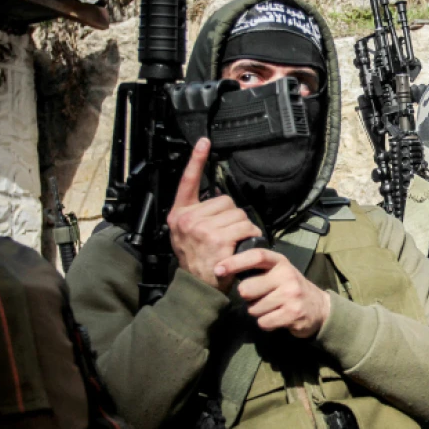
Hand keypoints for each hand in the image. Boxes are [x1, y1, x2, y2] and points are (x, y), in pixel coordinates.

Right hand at [167, 138, 261, 291]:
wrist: (198, 286)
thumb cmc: (198, 259)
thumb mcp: (186, 234)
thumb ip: (198, 214)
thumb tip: (219, 197)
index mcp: (179, 214)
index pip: (188, 182)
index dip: (197, 160)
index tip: (204, 141)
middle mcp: (188, 219)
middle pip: (225, 200)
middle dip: (232, 216)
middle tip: (226, 235)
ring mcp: (202, 229)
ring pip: (238, 214)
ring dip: (243, 227)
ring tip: (233, 242)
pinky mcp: (218, 240)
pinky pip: (245, 227)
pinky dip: (250, 236)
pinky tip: (241, 246)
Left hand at [215, 248, 330, 337]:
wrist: (319, 308)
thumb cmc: (290, 288)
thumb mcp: (278, 272)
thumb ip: (258, 269)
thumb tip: (224, 270)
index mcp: (281, 262)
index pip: (256, 256)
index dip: (235, 261)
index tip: (218, 269)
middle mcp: (287, 275)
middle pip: (247, 289)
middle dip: (247, 298)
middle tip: (259, 298)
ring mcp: (291, 294)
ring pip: (254, 308)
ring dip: (258, 312)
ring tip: (272, 308)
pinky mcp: (293, 313)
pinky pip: (264, 322)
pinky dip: (266, 323)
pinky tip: (277, 318)